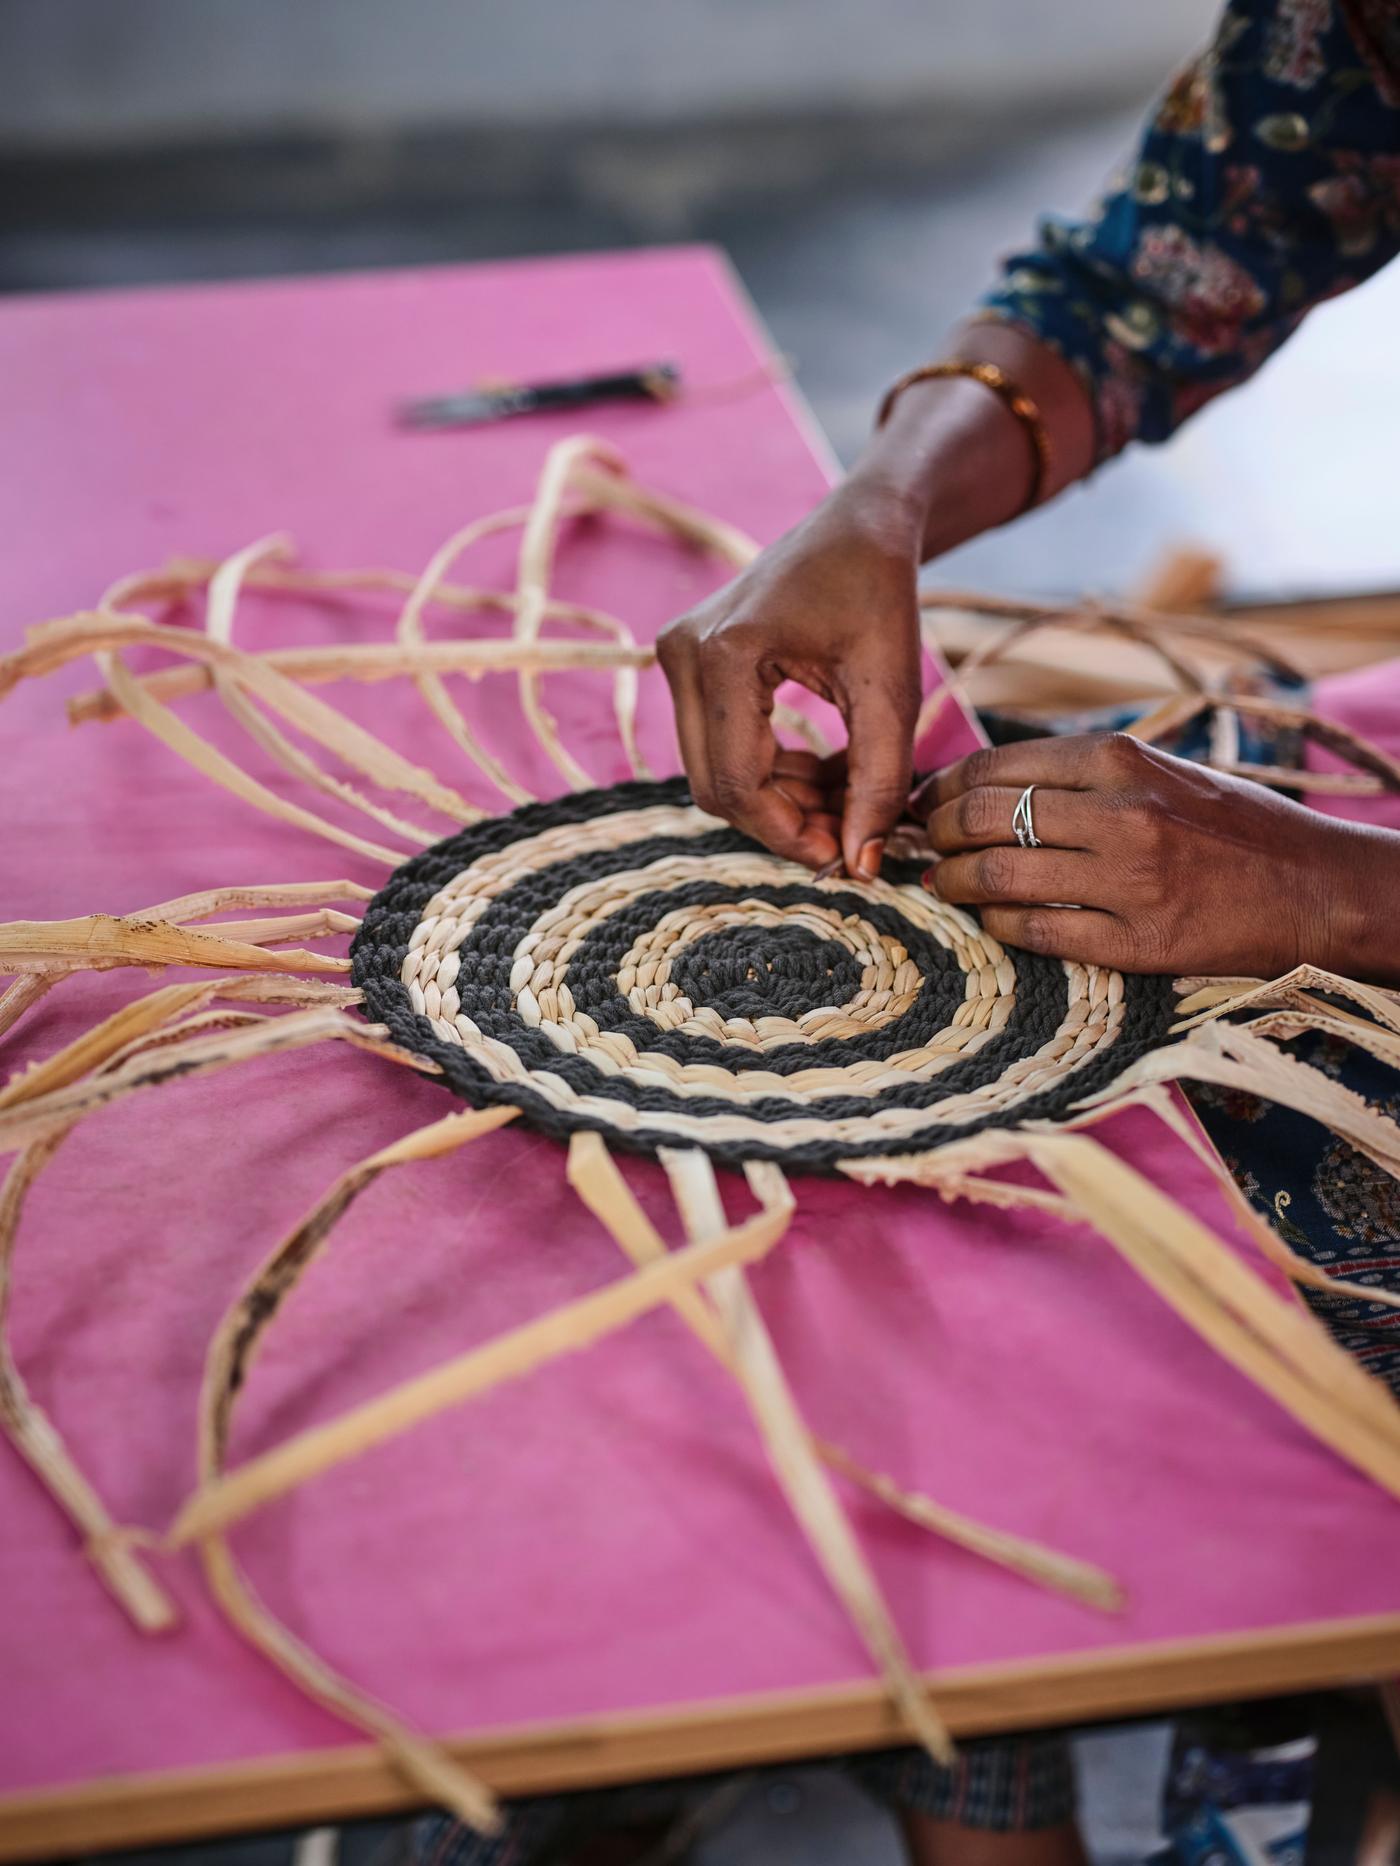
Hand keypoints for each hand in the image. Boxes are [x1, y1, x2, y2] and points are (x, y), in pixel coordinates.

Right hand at [656, 483, 923, 877]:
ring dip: (779, 800)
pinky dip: (770, 772)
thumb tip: (859, 867)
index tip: (845, 856)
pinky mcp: (687, 662)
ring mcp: (677, 656)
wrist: (861, 524)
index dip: (789, 834)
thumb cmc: (880, 592)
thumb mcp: (891, 691)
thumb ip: (878, 782)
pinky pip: (717, 745)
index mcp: (724, 654)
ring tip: (848, 799)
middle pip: (716, 787)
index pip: (737, 784)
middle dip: (784, 821)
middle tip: (851, 834)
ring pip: (714, 773)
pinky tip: (824, 772)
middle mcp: (683, 654)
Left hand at [918, 731, 1380, 977]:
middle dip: (935, 834)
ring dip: (952, 883)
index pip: (994, 766)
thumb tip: (985, 783)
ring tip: (944, 885)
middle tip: (924, 846)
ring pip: (995, 877)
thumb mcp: (1160, 772)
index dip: (941, 787)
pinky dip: (997, 924)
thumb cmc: (1233, 825)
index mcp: (1120, 759)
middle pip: (981, 819)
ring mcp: (1128, 881)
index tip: (924, 803)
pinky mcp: (1137, 942)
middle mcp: (1120, 813)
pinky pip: (1035, 931)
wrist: (1317, 886)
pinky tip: (992, 918)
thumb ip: (1081, 775)